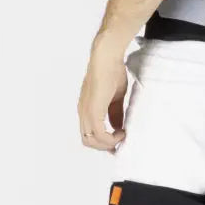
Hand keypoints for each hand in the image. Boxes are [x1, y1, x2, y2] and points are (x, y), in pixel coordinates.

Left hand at [78, 36, 127, 152]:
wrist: (107, 58)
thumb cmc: (111, 72)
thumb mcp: (115, 98)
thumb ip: (115, 113)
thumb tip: (118, 127)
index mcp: (86, 109)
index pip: (88, 134)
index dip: (102, 142)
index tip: (117, 142)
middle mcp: (83, 112)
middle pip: (87, 141)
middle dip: (104, 146)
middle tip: (120, 143)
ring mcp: (86, 112)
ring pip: (91, 141)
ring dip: (107, 144)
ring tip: (122, 135)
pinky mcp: (93, 110)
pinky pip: (99, 134)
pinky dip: (110, 138)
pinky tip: (121, 132)